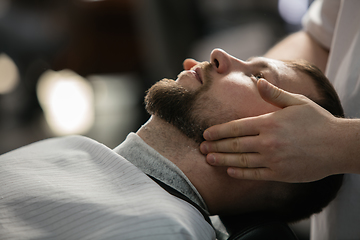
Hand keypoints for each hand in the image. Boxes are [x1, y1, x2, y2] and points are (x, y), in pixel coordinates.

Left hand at [200, 79, 343, 181]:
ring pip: (241, 160)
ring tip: (209, 159)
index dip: (219, 131)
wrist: (338, 146)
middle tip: (201, 148)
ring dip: (223, 160)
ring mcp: (273, 160)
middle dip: (215, 146)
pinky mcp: (280, 174)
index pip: (236, 127)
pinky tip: (230, 171)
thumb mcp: (297, 102)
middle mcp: (268, 142)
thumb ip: (274, 93)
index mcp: (269, 123)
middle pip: (234, 145)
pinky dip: (240, 173)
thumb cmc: (318, 121)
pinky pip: (255, 174)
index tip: (206, 133)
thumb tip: (257, 81)